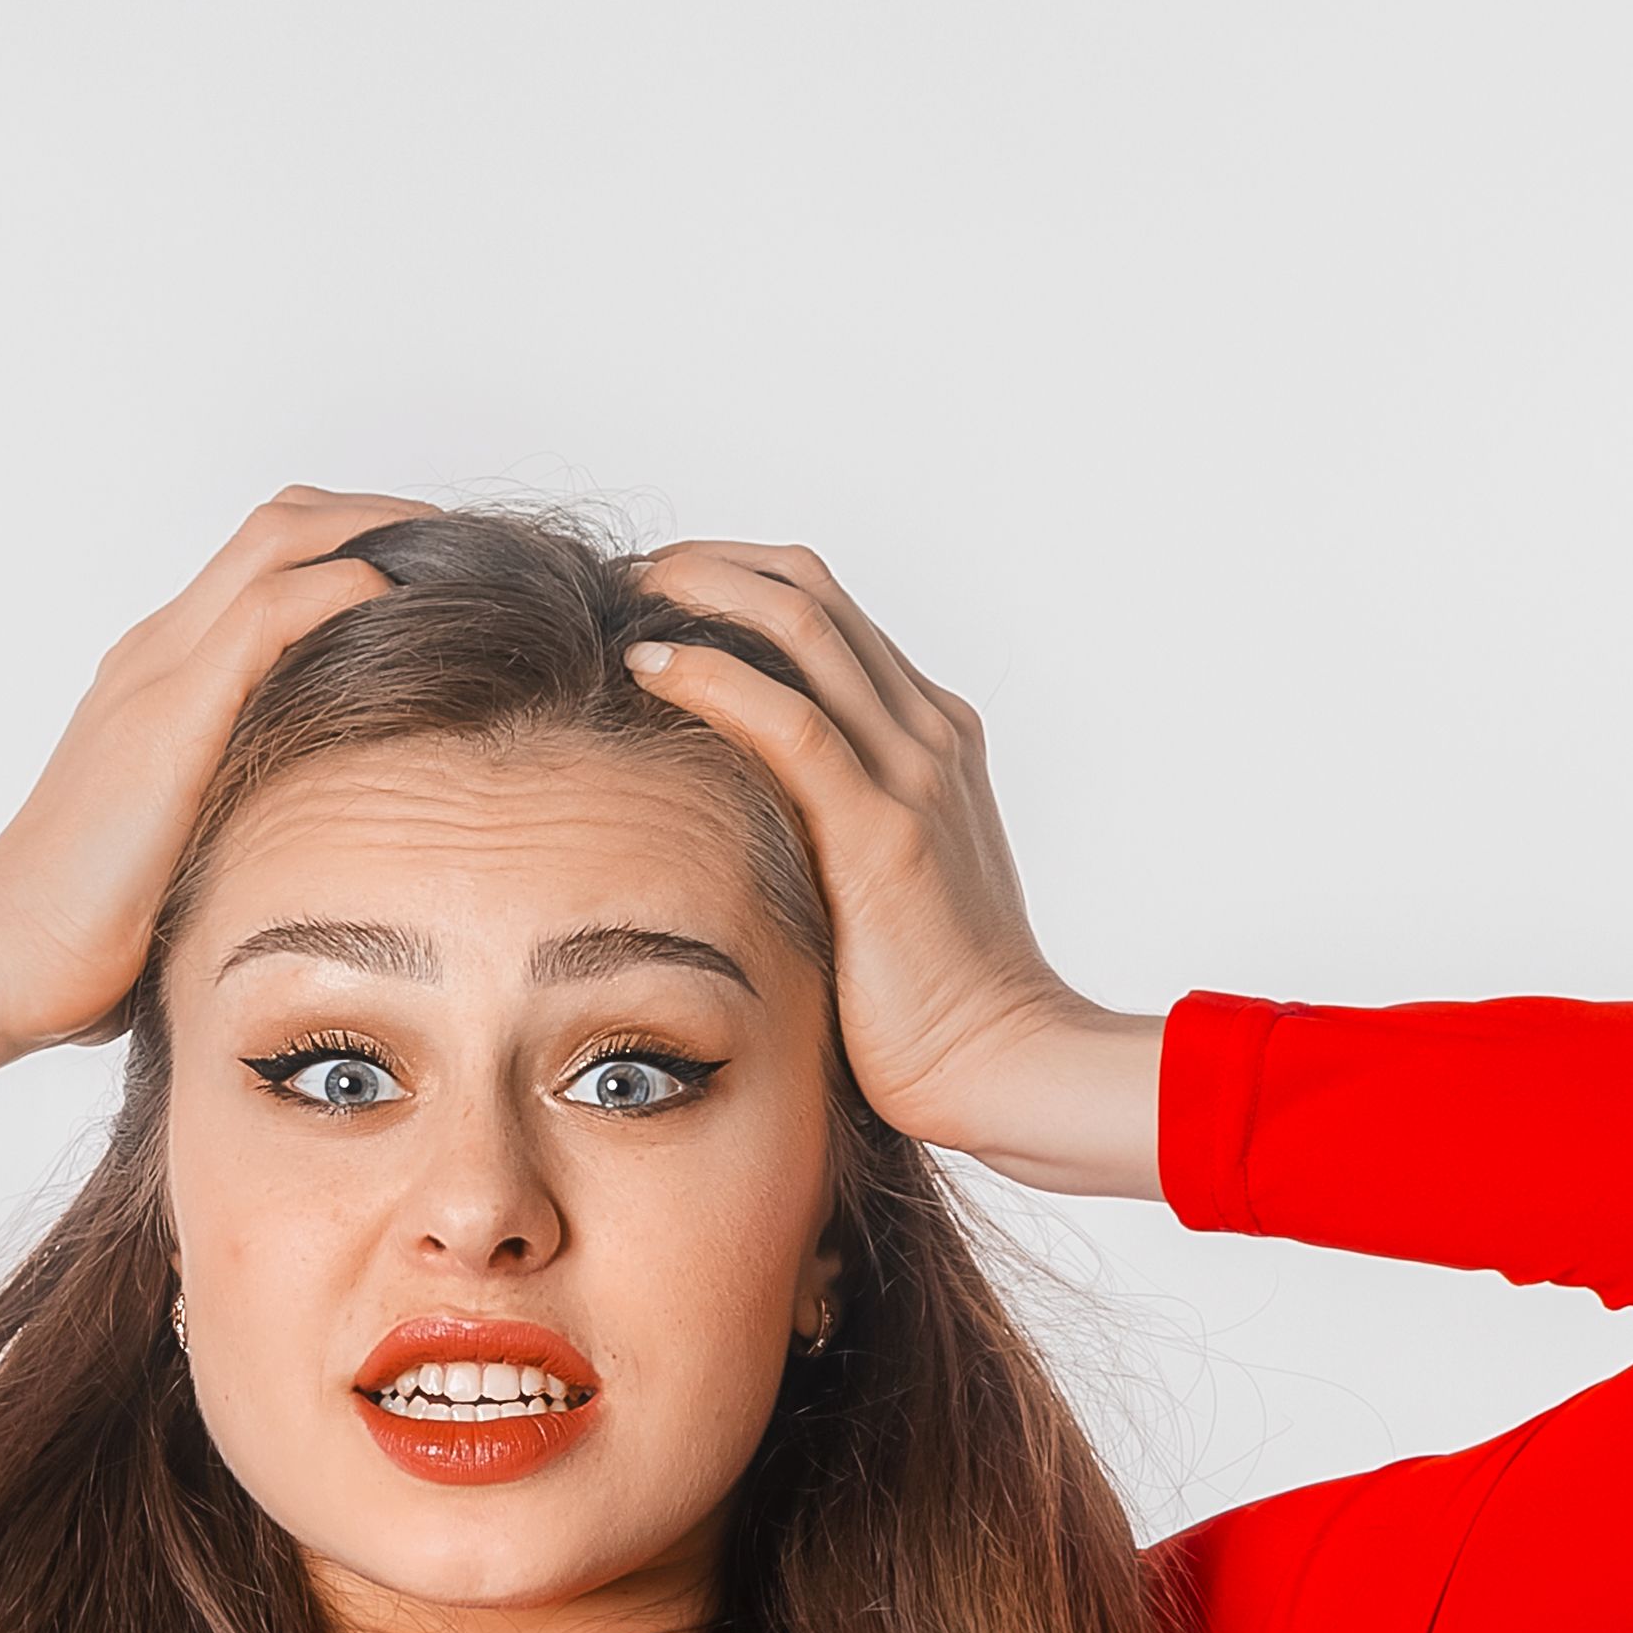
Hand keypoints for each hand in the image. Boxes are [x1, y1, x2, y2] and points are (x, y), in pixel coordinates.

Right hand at [0, 490, 424, 1134]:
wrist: (5, 957)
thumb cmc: (90, 935)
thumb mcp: (196, 853)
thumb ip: (245, 818)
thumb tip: (323, 846)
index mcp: (160, 682)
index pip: (263, 568)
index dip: (349, 548)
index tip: (433, 575)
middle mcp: (155, 656)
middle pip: (277, 528)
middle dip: (377, 518)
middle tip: (461, 545)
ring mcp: (156, 675)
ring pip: (277, 543)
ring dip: (375, 533)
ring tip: (454, 555)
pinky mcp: (168, 715)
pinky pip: (269, 612)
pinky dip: (342, 589)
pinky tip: (400, 604)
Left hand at [627, 544, 1161, 1202]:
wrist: (1006, 1067)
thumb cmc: (931, 1005)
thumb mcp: (875, 888)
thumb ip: (824, 832)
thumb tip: (730, 822)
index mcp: (932, 739)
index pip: (829, 616)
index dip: (737, 585)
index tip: (656, 597)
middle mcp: (928, 734)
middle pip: (811, 591)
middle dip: (710, 566)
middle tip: (628, 578)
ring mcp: (913, 774)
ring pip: (802, 624)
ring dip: (702, 592)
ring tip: (626, 595)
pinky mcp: (884, 830)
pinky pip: (789, 719)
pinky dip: (710, 676)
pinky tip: (646, 668)